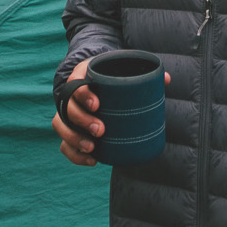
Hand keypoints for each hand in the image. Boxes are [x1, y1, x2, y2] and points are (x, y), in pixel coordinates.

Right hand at [53, 59, 170, 165]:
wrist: (99, 77)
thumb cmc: (114, 72)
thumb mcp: (125, 66)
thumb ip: (143, 73)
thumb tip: (167, 79)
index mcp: (83, 75)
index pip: (75, 83)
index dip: (83, 94)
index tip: (97, 104)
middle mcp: (71, 93)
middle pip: (67, 107)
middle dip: (82, 120)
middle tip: (100, 130)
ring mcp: (68, 111)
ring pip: (60, 125)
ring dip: (74, 138)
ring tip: (92, 148)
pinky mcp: (70, 129)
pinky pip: (64, 144)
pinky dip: (75, 154)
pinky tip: (93, 160)